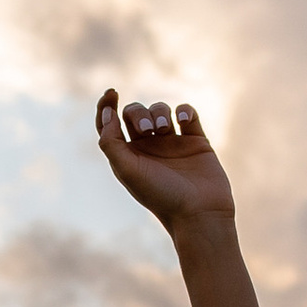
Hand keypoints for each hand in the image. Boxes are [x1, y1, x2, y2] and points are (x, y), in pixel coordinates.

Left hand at [96, 87, 236, 240]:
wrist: (200, 212)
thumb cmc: (161, 195)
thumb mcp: (127, 171)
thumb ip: (111, 142)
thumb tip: (107, 114)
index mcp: (128, 156)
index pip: (110, 125)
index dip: (106, 106)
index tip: (111, 93)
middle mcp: (148, 148)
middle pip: (135, 113)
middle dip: (139, 114)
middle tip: (148, 131)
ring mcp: (172, 142)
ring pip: (160, 110)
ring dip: (159, 112)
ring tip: (164, 129)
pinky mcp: (195, 140)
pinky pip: (187, 113)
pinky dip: (184, 110)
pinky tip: (184, 120)